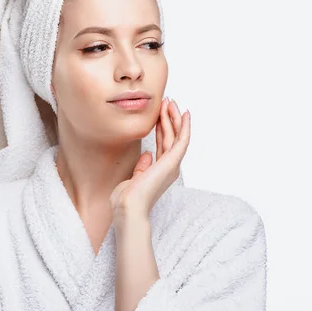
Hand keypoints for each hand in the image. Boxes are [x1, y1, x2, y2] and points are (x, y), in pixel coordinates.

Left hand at [110, 97, 190, 223]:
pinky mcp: (172, 162)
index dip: (162, 128)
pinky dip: (184, 127)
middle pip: (171, 137)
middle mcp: (169, 167)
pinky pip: (182, 140)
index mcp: (160, 171)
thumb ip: (142, 167)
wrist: (128, 207)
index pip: (163, 144)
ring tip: (171, 102)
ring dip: (174, 118)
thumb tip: (148, 154)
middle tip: (167, 102)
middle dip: (169, 119)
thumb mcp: (134, 178)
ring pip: (176, 136)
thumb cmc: (126, 199)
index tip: (159, 114)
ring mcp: (172, 165)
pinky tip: (185, 114)